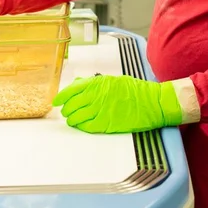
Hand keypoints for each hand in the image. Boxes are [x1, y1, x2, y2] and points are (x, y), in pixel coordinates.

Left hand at [52, 74, 182, 133]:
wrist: (152, 103)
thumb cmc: (135, 90)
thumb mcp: (113, 80)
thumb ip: (94, 83)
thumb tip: (78, 84)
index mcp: (97, 83)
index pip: (71, 90)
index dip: (61, 96)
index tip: (56, 101)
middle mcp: (96, 96)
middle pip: (72, 105)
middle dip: (66, 109)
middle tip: (65, 111)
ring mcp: (101, 110)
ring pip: (77, 117)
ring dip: (72, 119)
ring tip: (72, 120)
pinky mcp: (107, 124)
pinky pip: (87, 127)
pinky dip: (81, 126)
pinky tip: (81, 125)